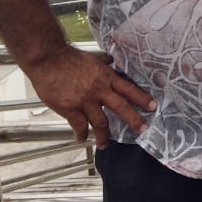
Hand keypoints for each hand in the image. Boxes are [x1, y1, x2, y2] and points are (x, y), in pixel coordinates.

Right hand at [21, 45, 156, 148]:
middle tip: (143, 130)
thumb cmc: (69, 57)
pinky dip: (81, 134)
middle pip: (121, 107)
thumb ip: (104, 64)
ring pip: (100, 122)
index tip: (153, 107)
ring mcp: (85, 100)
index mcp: (106, 77)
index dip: (142, 98)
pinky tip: (82, 138)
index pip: (129, 89)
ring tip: (105, 144)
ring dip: (104, 135)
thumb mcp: (93, 59)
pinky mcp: (69, 108)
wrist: (48, 59)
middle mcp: (99, 90)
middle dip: (134, 120)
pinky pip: (79, 125)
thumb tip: (112, 61)